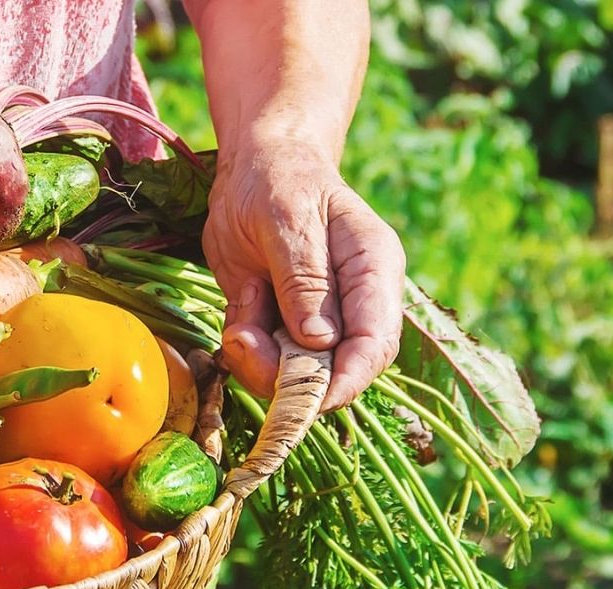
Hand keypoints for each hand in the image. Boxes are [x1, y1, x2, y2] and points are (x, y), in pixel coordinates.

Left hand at [203, 134, 405, 409]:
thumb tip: (320, 340)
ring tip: (239, 326)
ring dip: (260, 365)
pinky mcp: (278, 325)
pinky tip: (236, 319)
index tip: (309, 397)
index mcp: (372, 271)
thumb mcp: (287, 218)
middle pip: (337, 370)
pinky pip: (263, 360)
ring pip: (296, 374)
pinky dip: (244, 352)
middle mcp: (351, 304)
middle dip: (291, 377)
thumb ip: (304, 278)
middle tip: (246, 342)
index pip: (376, 344)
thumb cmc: (279, 180)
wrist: (254, 167)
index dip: (347, 381)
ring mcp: (315, 319)